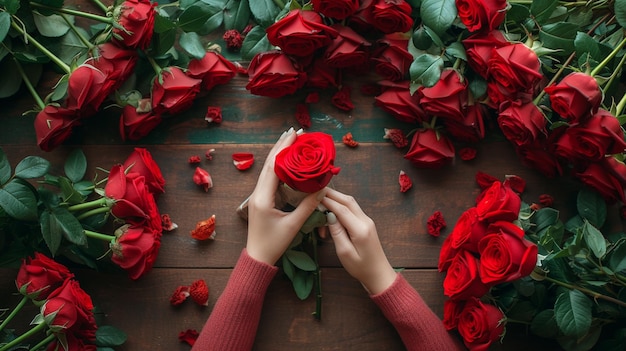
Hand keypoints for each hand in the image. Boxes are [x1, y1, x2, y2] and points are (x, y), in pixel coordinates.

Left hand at [246, 128, 325, 264]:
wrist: (257, 259)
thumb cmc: (273, 244)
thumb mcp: (293, 225)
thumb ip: (307, 206)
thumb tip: (322, 188)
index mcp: (263, 197)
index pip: (274, 166)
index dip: (285, 148)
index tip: (296, 134)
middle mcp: (258, 193)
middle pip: (270, 163)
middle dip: (282, 146)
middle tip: (296, 131)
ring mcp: (258, 196)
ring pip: (269, 169)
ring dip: (280, 154)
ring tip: (292, 140)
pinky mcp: (262, 200)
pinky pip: (270, 178)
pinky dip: (279, 166)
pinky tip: (287, 161)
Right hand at [321, 188, 396, 294]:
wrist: (378, 273)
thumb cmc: (361, 267)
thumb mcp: (345, 252)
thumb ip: (337, 232)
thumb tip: (329, 215)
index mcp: (360, 229)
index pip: (342, 209)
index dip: (327, 201)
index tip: (314, 196)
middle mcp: (365, 221)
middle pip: (347, 200)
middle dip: (331, 194)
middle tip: (316, 192)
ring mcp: (367, 221)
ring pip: (350, 203)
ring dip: (336, 199)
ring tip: (321, 201)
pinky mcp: (366, 223)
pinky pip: (352, 210)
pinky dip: (340, 207)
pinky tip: (331, 212)